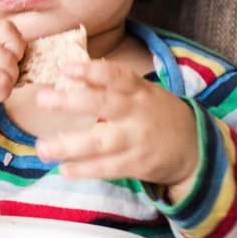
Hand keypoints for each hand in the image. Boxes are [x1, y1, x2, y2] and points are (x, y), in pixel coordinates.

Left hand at [34, 60, 199, 202]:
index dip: (91, 70)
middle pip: (102, 104)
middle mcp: (137, 113)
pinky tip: (64, 169)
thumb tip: (73, 76)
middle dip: (70, 102)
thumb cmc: (159, 115)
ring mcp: (137, 140)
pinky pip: (107, 168)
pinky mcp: (138, 164)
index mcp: (140, 91)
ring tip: (43, 147)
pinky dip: (84, 169)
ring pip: (99, 142)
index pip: (116, 76)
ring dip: (68, 145)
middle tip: (42, 99)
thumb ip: (112, 87)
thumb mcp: (143, 94)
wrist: (194, 148)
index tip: (65, 67)